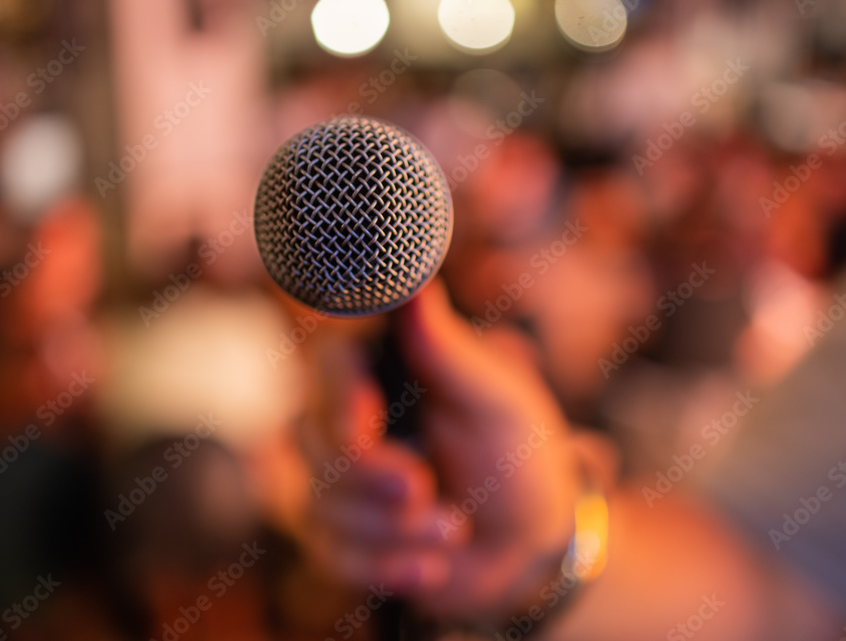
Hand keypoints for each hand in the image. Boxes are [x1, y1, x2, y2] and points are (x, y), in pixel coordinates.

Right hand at [303, 282, 613, 625]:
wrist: (529, 544)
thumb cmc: (519, 454)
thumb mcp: (496, 400)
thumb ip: (445, 349)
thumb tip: (414, 279)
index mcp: (385, 364)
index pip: (329, 363)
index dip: (340, 397)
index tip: (367, 428)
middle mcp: (348, 412)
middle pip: (316, 440)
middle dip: (373, 479)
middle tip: (426, 490)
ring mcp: (336, 474)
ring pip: (322, 504)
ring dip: (397, 529)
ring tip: (455, 528)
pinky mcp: (338, 531)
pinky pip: (332, 553)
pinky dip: (388, 565)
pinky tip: (432, 566)